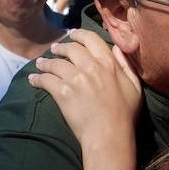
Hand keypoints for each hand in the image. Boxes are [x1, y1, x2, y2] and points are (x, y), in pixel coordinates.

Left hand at [27, 29, 141, 147]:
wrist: (109, 135)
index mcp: (108, 63)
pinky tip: (33, 80)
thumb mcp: (135, 87)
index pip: (91, 39)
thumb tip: (117, 49)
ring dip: (46, 62)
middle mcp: (90, 66)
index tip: (72, 35)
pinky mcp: (62, 92)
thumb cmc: (125, 114)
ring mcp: (75, 79)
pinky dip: (37, 79)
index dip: (79, 34)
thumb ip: (126, 66)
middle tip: (55, 49)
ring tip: (41, 64)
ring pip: (54, 63)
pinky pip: (45, 80)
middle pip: (70, 48)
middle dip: (60, 47)